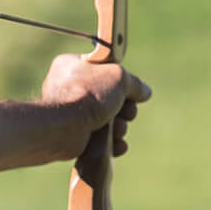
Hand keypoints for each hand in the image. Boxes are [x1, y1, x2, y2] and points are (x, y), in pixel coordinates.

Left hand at [40, 53, 151, 170]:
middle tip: (128, 114)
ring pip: (106, 119)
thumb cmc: (87, 95)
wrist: (65, 127)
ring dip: (119, 127)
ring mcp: (70, 112)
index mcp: (73, 65)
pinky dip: (110, 142)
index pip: (105, 71)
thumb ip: (135, 84)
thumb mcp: (119, 78)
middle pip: (109, 97)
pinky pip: (98, 137)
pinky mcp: (72, 134)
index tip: (131, 92)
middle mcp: (68, 87)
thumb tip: (145, 91)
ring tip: (118, 130)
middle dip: (124, 110)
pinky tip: (117, 145)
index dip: (122, 82)